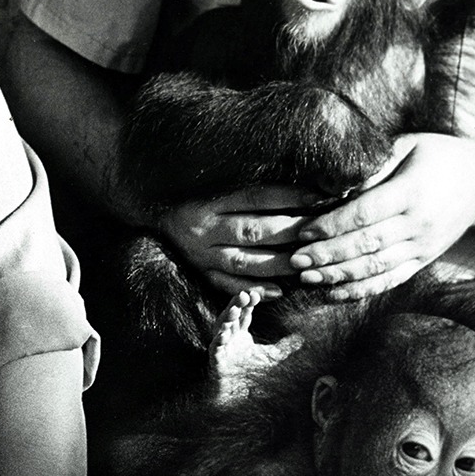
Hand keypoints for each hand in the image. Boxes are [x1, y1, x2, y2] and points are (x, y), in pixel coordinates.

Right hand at [159, 184, 326, 296]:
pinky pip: (227, 285)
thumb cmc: (193, 195)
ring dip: (277, 264)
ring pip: (243, 261)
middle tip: (321, 233)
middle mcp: (205, 228)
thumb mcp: (216, 185)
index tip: (320, 197)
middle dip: (290, 231)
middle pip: (253, 230)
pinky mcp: (200, 272)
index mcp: (211, 200)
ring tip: (305, 264)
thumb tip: (296, 183)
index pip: (256, 197)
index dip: (289, 197)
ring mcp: (201, 254)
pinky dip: (253, 289)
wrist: (153, 215)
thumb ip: (249, 186)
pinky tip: (278, 292)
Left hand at [290, 133, 474, 298]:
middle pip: (367, 245)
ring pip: (376, 268)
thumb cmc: (437, 158)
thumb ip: (372, 166)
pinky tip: (333, 293)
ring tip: (307, 279)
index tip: (304, 231)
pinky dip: (360, 291)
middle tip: (295, 260)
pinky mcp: (422, 261)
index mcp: (412, 192)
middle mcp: (418, 224)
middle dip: (328, 255)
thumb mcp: (408, 146)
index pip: (366, 213)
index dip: (332, 225)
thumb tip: (331, 185)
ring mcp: (422, 247)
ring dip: (339, 277)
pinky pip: (389, 281)